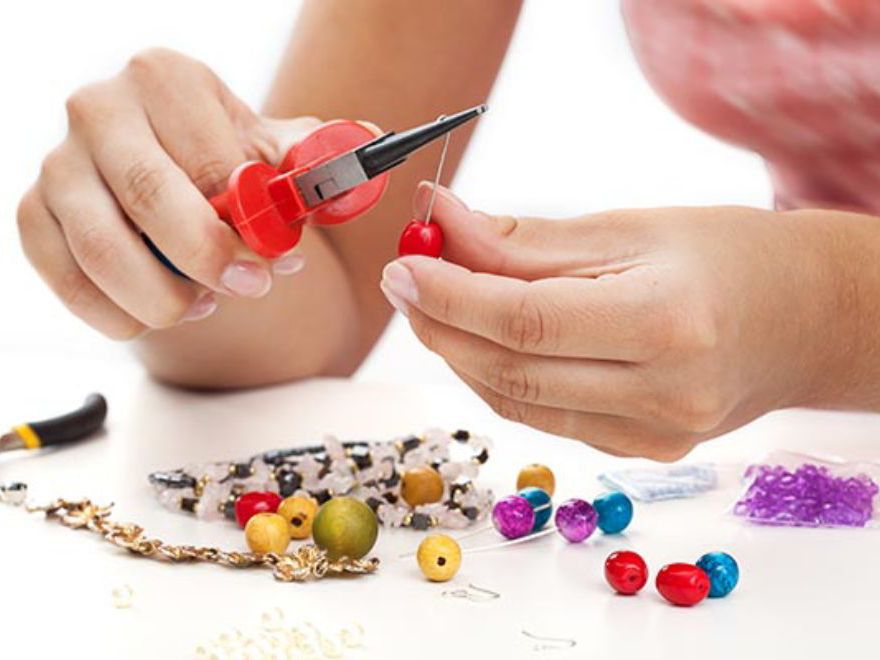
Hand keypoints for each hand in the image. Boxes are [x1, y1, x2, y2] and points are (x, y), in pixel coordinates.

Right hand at [16, 48, 322, 338]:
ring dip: (166, 297)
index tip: (278, 258)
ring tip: (207, 303)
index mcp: (163, 79)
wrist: (171, 165)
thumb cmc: (223, 156)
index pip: (210, 163)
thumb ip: (313, 155)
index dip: (250, 223)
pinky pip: (67, 282)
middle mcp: (99, 110)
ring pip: (103, 252)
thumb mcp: (271, 147)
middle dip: (209, 261)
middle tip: (250, 287)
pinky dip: (120, 315)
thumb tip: (367, 144)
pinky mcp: (33, 213)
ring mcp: (58, 163)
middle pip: (151, 201)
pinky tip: (162, 311)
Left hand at [381, 184, 853, 459]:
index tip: (402, 267)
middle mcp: (662, 395)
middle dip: (443, 327)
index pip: (525, 321)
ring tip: (435, 307)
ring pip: (519, 403)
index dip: (450, 296)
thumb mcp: (628, 227)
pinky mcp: (643, 452)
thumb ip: (527, 239)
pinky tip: (486, 343)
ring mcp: (654, 436)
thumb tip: (441, 223)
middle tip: (405, 284)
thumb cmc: (725, 256)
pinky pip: (548, 419)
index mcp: (667, 324)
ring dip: (463, 356)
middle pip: (512, 372)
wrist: (803, 319)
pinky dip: (503, 380)